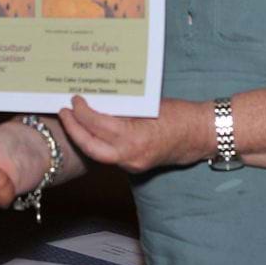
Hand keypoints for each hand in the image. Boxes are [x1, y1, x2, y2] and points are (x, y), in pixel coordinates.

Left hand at [58, 96, 212, 172]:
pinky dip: (97, 142)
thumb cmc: (180, 114)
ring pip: (97, 153)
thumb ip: (123, 107)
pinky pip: (109, 155)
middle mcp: (130, 155)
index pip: (97, 125)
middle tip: (64, 112)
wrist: (201, 135)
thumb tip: (98, 98)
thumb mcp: (148, 105)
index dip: (82, 112)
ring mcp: (133, 164)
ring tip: (73, 120)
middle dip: (73, 129)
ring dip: (82, 137)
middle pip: (90, 146)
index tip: (75, 99)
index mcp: (134, 137)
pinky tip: (91, 130)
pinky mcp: (135, 166)